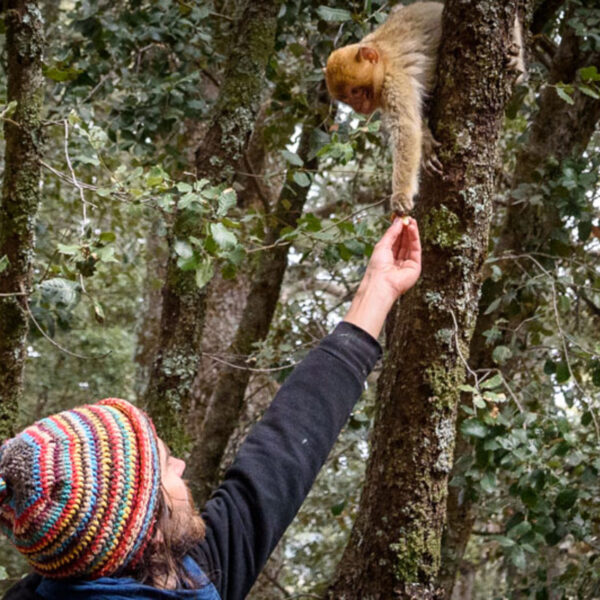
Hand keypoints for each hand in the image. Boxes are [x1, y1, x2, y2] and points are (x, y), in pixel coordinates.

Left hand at [343, 217, 420, 338]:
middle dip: (406, 229)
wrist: (381, 283)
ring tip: (411, 220)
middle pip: (404, 242)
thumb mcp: (382, 245)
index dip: (398, 229)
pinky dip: (415, 238)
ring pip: (410, 245)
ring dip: (411, 232)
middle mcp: (397, 261)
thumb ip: (391, 233)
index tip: (400, 218)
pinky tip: (412, 228)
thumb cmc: (377, 267)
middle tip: (407, 217)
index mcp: (387, 257)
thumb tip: (398, 221)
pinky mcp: (415, 267)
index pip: (395, 241)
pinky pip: (416, 250)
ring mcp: (407, 264)